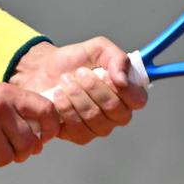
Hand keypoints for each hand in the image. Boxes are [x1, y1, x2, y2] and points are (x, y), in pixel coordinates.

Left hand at [7, 39, 148, 144]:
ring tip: (66, 81)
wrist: (44, 69)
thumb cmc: (75, 60)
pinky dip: (66, 109)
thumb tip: (124, 80)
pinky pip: (78, 129)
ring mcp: (99, 127)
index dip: (124, 90)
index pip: (138, 100)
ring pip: (95, 118)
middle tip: (80, 73)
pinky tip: (58, 96)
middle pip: (115, 109)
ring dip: (77, 96)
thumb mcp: (99, 48)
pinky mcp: (79, 135)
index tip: (105, 74)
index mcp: (127, 93)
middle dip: (93, 88)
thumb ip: (117, 58)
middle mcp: (117, 114)